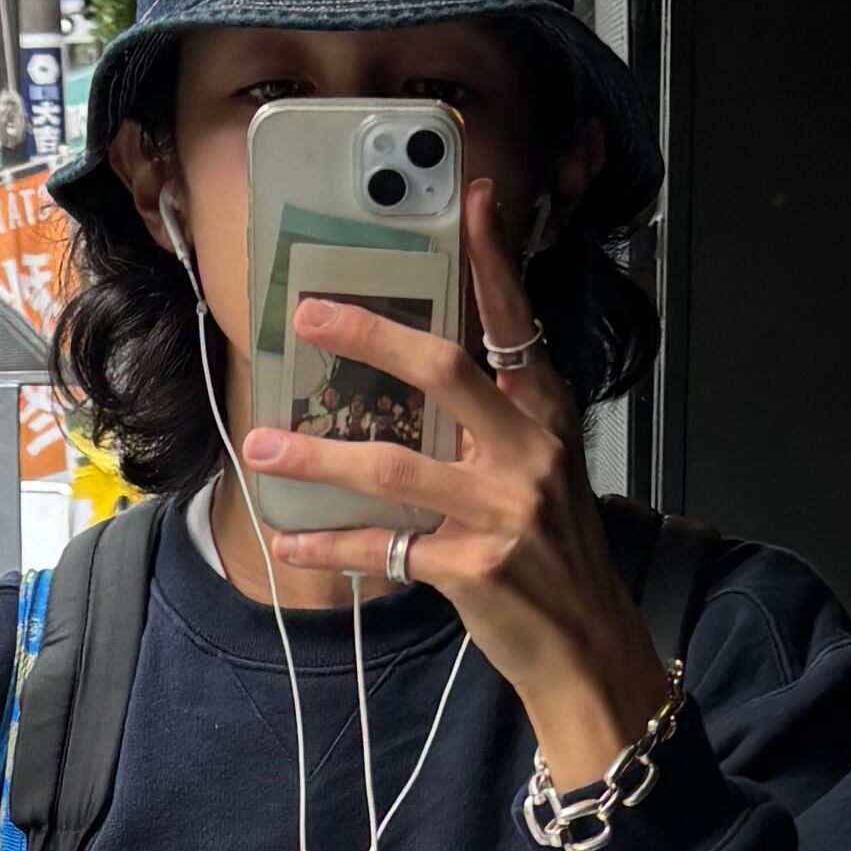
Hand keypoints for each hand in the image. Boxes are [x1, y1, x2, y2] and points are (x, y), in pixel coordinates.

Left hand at [238, 184, 673, 788]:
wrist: (587, 649)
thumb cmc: (553, 557)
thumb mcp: (538, 473)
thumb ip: (492, 423)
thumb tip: (419, 372)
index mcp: (546, 418)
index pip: (516, 324)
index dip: (493, 261)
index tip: (473, 200)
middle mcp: (530, 454)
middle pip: (445, 373)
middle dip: (372, 337)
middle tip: (310, 313)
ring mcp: (504, 511)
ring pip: (395, 467)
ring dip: (319, 454)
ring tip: (262, 444)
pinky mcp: (474, 567)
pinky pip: (384, 547)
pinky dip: (329, 544)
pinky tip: (289, 537)